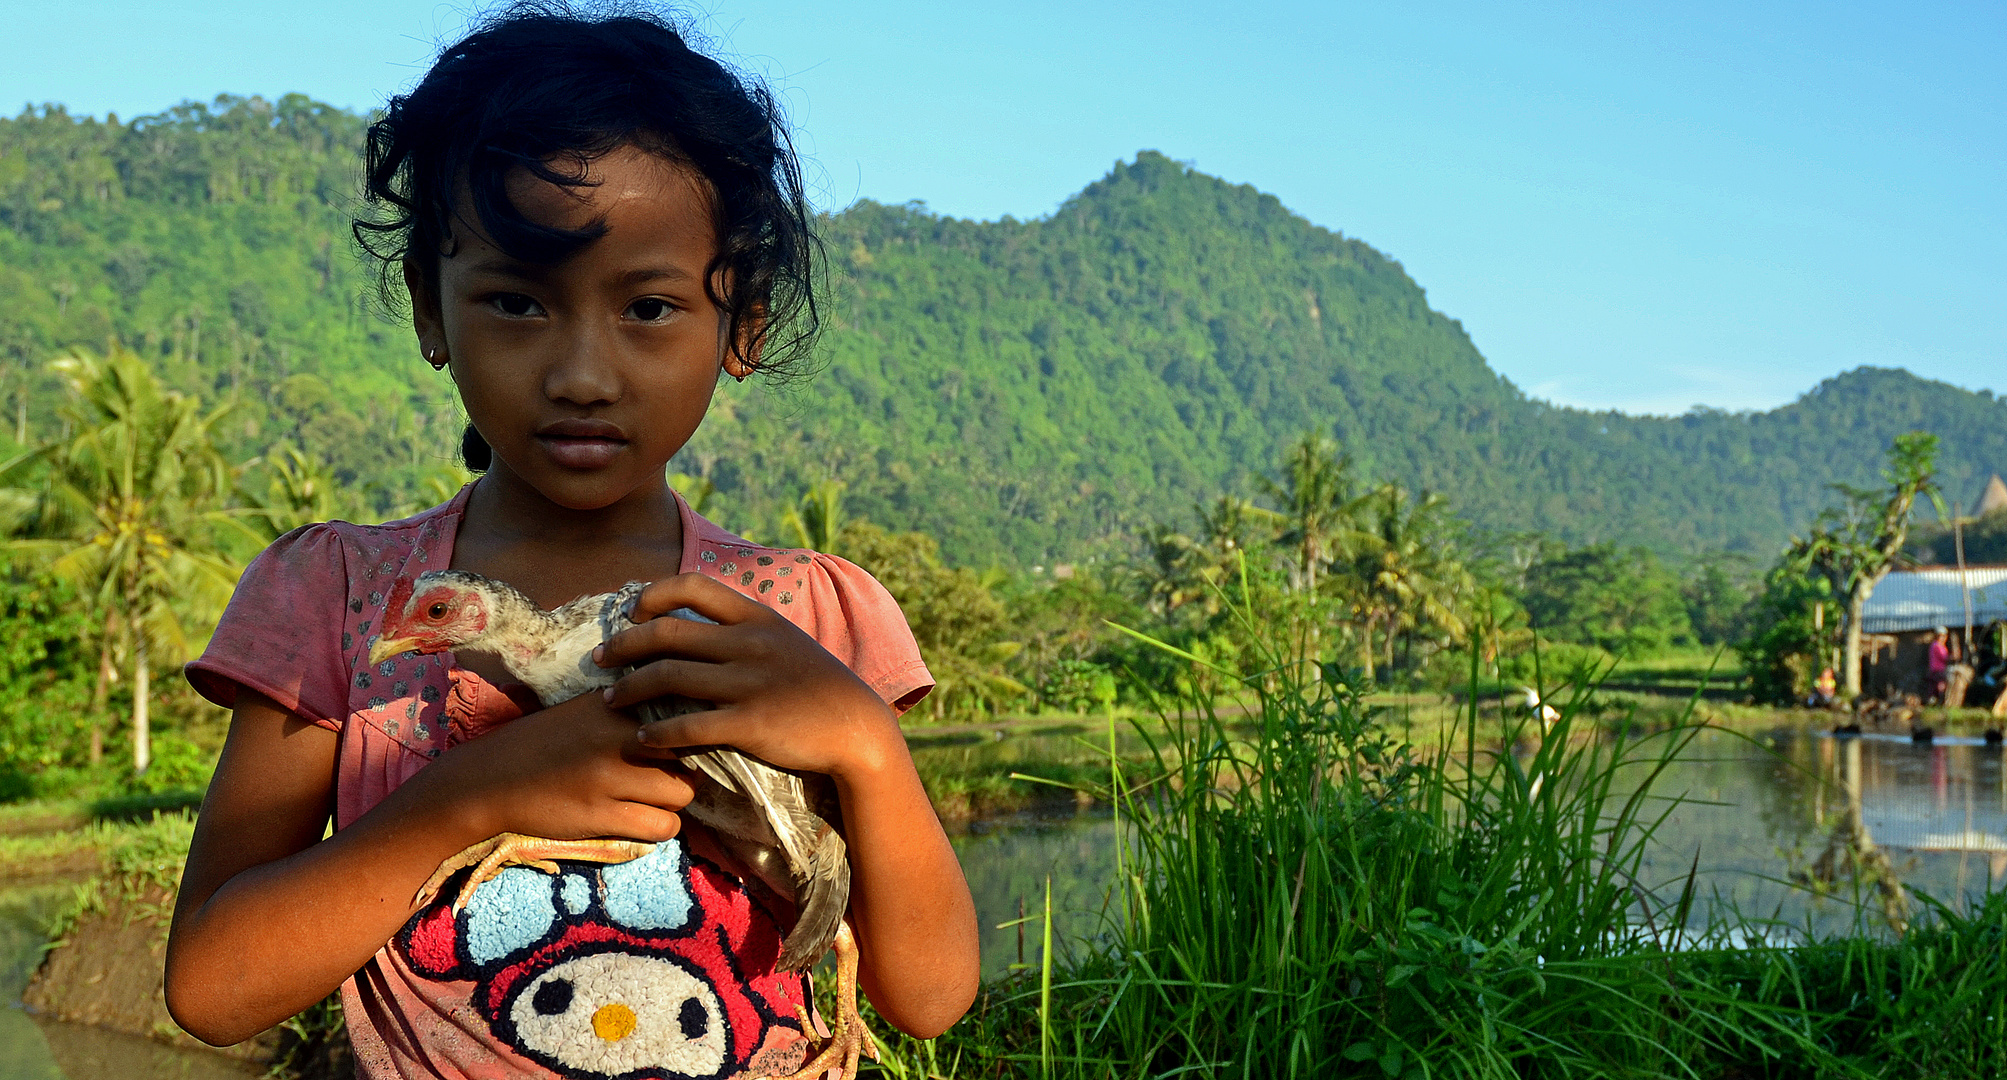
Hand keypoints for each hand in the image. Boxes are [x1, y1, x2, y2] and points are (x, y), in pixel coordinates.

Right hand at [407, 689, 696, 844]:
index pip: (683, 711)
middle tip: (672, 774)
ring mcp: (610, 777)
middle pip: (691, 753)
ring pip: (682, 793)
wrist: (489, 780)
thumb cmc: (541, 742)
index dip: (692, 731)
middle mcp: (617, 735)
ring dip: (674, 801)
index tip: (686, 742)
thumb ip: (630, 706)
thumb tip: (683, 712)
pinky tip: (642, 820)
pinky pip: (662, 827)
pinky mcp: (602, 815)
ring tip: (653, 799)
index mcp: (616, 703)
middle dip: (688, 766)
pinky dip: (660, 827)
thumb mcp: (585, 709)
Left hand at [594, 573, 903, 779]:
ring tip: (610, 701)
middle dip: (622, 645)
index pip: (693, 585)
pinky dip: (656, 733)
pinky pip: (687, 726)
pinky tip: (642, 739)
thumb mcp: (787, 640)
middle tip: (599, 660)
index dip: (653, 594)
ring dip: (629, 690)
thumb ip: (747, 629)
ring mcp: (749, 682)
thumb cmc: (819, 686)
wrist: (857, 727)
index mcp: (758, 617)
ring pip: (668, 677)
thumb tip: (704, 622)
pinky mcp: (750, 723)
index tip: (631, 614)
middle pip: (667, 633)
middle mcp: (749, 643)